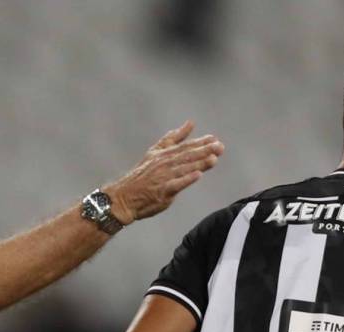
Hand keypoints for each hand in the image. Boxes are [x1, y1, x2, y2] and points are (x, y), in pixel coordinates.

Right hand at [105, 121, 224, 224]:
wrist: (124, 197)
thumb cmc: (142, 175)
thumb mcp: (156, 152)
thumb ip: (174, 138)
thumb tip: (190, 123)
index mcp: (164, 154)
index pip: (185, 147)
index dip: (200, 142)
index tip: (214, 139)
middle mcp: (164, 164)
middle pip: (187, 156)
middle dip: (204, 151)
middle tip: (219, 147)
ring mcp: (163, 177)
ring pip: (184, 168)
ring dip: (199, 163)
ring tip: (213, 159)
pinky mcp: (162, 191)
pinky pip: (176, 184)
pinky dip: (186, 179)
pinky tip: (198, 175)